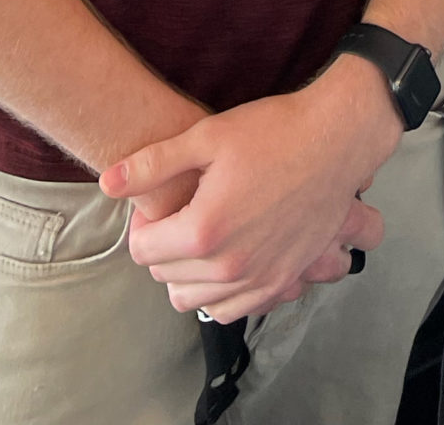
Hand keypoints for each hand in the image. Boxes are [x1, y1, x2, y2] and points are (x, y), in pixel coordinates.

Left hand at [101, 55, 401, 320]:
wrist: (335, 140)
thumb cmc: (272, 132)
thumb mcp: (206, 136)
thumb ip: (152, 165)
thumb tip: (108, 184)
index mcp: (203, 231)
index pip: (142, 251)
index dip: (142, 224)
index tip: (159, 202)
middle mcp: (228, 267)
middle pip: (164, 278)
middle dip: (162, 247)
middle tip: (180, 213)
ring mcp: (257, 280)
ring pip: (193, 302)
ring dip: (186, 274)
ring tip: (202, 234)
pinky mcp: (281, 283)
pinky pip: (230, 311)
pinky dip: (218, 293)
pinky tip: (226, 257)